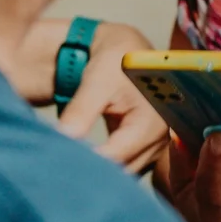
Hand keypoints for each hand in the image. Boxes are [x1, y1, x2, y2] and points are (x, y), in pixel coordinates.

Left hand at [53, 23, 170, 174]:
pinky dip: (107, 166)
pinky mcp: (146, 147)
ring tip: (71, 167)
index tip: (61, 163)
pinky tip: (85, 163)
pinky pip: (126, 165)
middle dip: (94, 171)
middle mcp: (159, 139)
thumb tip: (63, 138)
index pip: (117, 156)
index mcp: (152, 122)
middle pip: (123, 169)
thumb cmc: (113, 60)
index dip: (88, 162)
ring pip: (125, 172)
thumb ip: (81, 110)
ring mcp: (154, 145)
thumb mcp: (96, 80)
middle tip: (61, 168)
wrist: (125, 49)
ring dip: (102, 172)